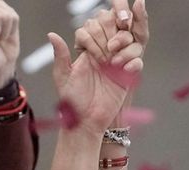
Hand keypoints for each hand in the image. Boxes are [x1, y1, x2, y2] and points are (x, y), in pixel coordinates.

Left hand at [48, 1, 146, 136]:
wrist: (87, 122)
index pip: (94, 28)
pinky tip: (123, 70)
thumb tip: (52, 34)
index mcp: (87, 52)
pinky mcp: (127, 78)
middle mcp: (103, 55)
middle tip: (106, 54)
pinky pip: (137, 62)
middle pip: (114, 31)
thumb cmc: (72, 102)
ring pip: (128, 42)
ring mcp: (116, 66)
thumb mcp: (63, 76)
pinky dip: (133, 63)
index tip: (92, 53)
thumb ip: (60, 55)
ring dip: (124, 48)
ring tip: (114, 62)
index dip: (95, 35)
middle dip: (111, 38)